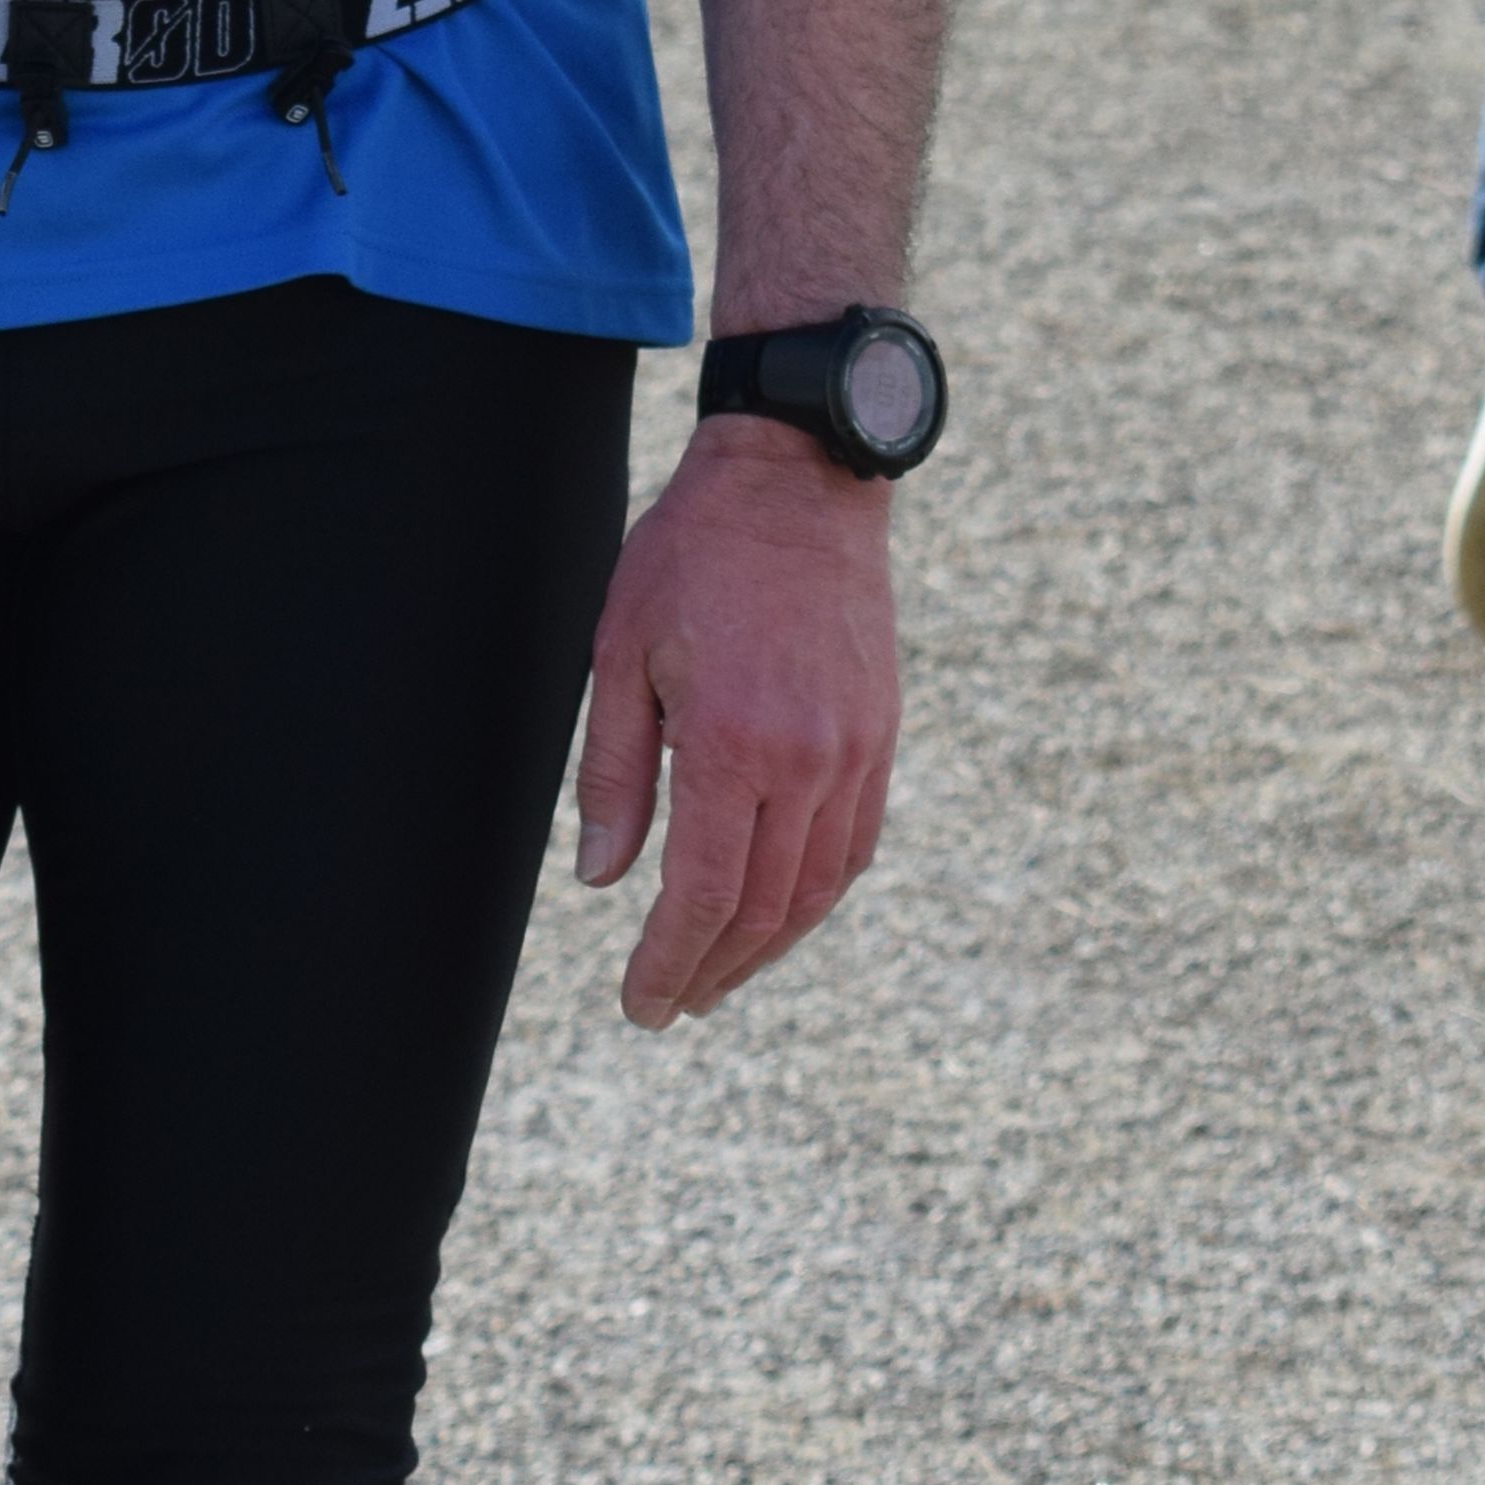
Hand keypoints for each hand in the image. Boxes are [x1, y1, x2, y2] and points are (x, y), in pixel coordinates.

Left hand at [574, 423, 899, 1023]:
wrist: (800, 480)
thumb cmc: (692, 555)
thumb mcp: (621, 653)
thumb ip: (612, 773)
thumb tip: (603, 878)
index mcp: (733, 744)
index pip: (704, 895)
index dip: (668, 963)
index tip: (639, 1004)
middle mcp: (808, 762)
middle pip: (764, 910)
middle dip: (711, 971)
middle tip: (669, 1004)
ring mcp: (856, 752)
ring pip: (818, 890)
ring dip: (766, 949)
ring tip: (716, 976)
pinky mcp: (881, 736)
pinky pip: (854, 846)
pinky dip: (814, 896)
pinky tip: (777, 913)